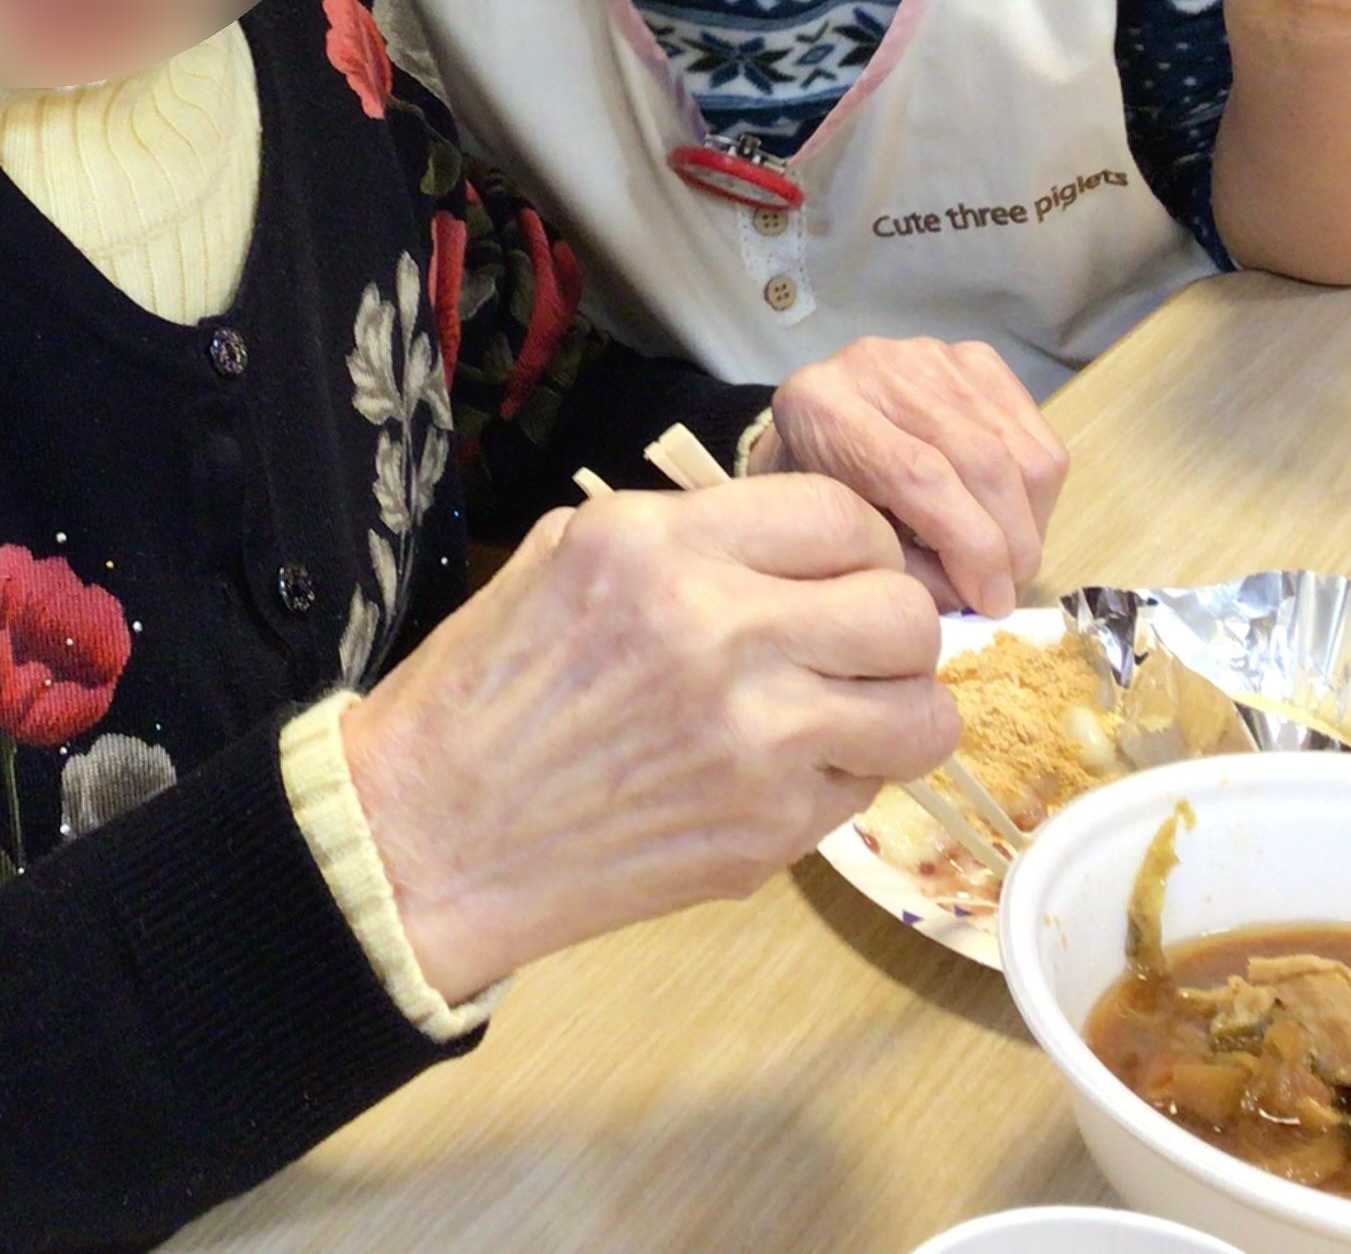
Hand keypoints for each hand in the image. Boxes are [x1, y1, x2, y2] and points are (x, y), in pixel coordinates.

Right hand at [339, 476, 956, 1002]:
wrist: (430, 837)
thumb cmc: (481, 691)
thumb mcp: (558, 557)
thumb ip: (680, 534)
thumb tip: (787, 544)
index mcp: (655, 547)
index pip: (840, 513)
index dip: (859, 541)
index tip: (841, 567)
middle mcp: (717, 631)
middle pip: (901, 611)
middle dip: (890, 623)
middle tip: (850, 641)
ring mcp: (752, 741)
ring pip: (920, 712)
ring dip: (893, 708)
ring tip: (844, 710)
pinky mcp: (766, 832)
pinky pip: (868, 789)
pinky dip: (843, 777)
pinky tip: (779, 771)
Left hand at [751, 337, 1068, 617]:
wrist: (816, 426)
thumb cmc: (823, 493)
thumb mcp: (842, 536)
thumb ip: (905, 569)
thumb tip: (978, 598)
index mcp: (822, 407)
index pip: (921, 475)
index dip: (971, 546)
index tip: (991, 602)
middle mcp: (876, 367)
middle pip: (982, 458)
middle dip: (1010, 542)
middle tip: (1007, 592)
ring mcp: (931, 354)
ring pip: (1021, 449)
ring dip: (1030, 522)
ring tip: (1009, 561)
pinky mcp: (975, 358)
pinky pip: (1038, 434)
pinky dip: (1038, 491)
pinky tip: (1011, 519)